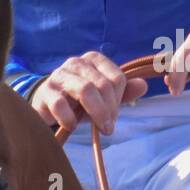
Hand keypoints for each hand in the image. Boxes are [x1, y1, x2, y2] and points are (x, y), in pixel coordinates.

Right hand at [31, 51, 146, 134]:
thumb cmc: (79, 101)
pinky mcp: (45, 92)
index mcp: (94, 60)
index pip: (117, 78)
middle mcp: (76, 63)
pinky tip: (72, 126)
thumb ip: (123, 92)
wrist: (46, 105)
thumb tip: (143, 86)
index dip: (119, 100)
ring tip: (99, 129)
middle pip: (103, 85)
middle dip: (109, 109)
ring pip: (85, 90)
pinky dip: (70, 119)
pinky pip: (60, 104)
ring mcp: (59, 75)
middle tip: (108, 127)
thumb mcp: (103, 97)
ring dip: (96, 113)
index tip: (114, 115)